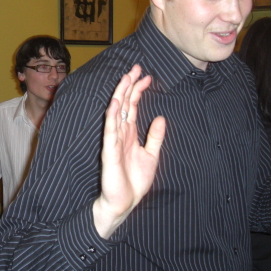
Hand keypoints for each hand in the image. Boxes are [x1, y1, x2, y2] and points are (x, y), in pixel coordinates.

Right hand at [93, 64, 165, 238]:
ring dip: (120, 95)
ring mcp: (114, 140)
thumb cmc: (135, 181)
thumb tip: (160, 118)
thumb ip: (155, 137)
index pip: (133, 106)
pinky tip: (116, 103)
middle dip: (129, 85)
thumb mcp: (152, 155)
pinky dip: (113, 116)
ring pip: (116, 113)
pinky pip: (110, 130)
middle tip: (135, 68)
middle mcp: (121, 133)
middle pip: (124, 104)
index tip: (147, 76)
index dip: (139, 91)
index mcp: (130, 133)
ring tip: (126, 78)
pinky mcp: (110, 151)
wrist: (125, 203)